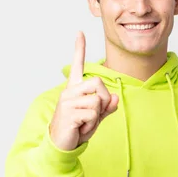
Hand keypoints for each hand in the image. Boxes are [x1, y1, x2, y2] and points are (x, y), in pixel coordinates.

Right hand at [49, 31, 118, 150]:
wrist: (62, 144)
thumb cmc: (78, 128)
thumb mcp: (96, 117)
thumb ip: (107, 107)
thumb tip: (115, 98)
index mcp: (75, 89)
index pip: (77, 65)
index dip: (79, 49)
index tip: (79, 32)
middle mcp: (70, 91)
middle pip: (98, 83)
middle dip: (103, 100)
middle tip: (92, 115)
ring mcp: (68, 101)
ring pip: (97, 101)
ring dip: (97, 116)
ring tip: (84, 123)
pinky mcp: (69, 113)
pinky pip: (93, 114)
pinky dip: (92, 124)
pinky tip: (81, 128)